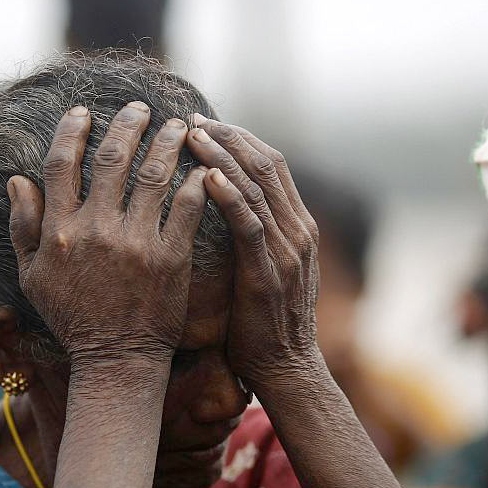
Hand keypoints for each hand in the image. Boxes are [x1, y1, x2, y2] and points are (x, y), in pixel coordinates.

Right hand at [7, 103, 207, 364]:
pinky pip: (186, 209)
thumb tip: (18, 180)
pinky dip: (196, 183)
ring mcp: (136, 243)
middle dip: (128, 124)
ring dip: (167, 142)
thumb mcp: (32, 278)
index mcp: (59, 231)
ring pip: (153, 175)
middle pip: (112, 159)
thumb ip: (23, 227)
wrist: (115, 359)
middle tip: (141, 108)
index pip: (61, 164)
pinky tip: (202, 167)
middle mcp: (96, 229)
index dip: (72, 131)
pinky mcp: (170, 258)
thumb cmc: (73, 319)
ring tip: (179, 125)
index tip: (84, 112)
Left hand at [186, 117, 321, 392]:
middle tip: (191, 120)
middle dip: (228, 137)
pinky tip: (207, 177)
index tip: (204, 125)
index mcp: (296, 226)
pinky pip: (250, 225)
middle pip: (265, 165)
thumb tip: (220, 211)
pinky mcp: (269, 272)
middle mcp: (297, 230)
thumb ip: (253, 238)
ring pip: (256, 187)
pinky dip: (230, 197)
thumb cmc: (263, 323)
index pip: (270, 166)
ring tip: (191, 135)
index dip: (238, 140)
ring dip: (223, 157)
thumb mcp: (264, 271)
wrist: (285, 367)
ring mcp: (287, 250)